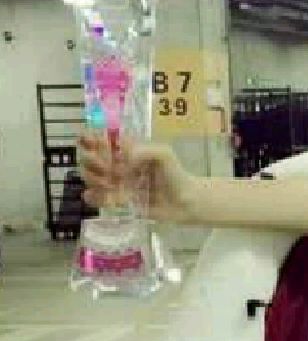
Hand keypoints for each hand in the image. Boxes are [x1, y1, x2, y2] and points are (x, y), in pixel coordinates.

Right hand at [78, 134, 194, 221]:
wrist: (185, 202)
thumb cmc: (176, 174)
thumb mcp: (164, 154)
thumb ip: (144, 151)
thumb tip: (123, 161)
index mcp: (126, 149)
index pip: (99, 138)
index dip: (89, 138)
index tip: (92, 144)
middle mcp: (117, 164)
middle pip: (89, 157)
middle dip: (91, 161)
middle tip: (107, 169)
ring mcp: (116, 182)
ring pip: (90, 177)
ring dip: (92, 178)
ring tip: (108, 184)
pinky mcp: (119, 200)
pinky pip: (98, 198)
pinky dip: (93, 197)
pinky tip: (97, 197)